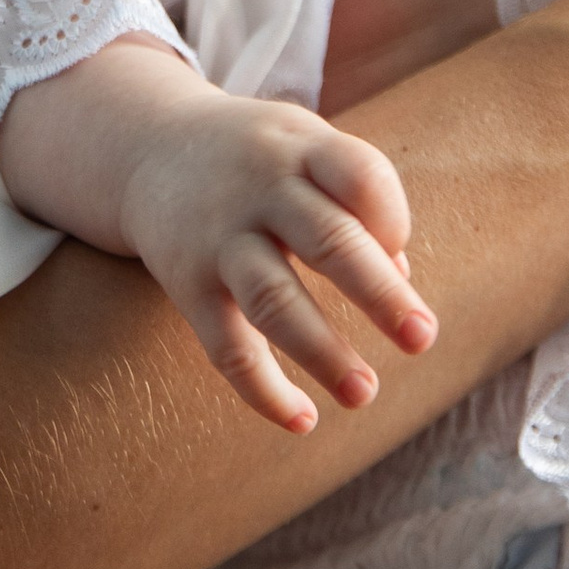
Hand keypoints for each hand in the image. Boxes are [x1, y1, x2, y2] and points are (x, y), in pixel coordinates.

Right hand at [115, 88, 437, 434]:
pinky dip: (264, 391)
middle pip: (329, 241)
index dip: (393, 216)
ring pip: (275, 300)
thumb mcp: (305, 148)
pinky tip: (302, 420)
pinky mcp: (188, 285)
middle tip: (422, 338)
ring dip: (324, 353)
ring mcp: (219, 238)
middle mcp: (260, 189)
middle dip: (381, 294)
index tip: (399, 252)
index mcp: (300, 148)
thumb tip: (398, 281)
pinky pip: (227, 346)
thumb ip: (355, 203)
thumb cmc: (256, 158)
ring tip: (364, 394)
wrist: (145, 147)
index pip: (361, 175)